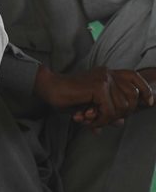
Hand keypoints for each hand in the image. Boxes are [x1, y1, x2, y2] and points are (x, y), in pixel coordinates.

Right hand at [35, 66, 154, 128]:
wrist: (48, 88)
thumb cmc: (66, 96)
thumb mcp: (90, 104)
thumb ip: (106, 110)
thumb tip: (120, 122)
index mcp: (107, 73)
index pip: (134, 77)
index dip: (145, 89)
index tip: (149, 103)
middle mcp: (107, 73)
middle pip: (132, 96)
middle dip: (122, 113)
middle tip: (103, 119)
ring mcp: (104, 78)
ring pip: (122, 107)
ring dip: (107, 119)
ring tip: (91, 119)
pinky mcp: (98, 87)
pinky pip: (110, 111)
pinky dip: (101, 120)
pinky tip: (88, 119)